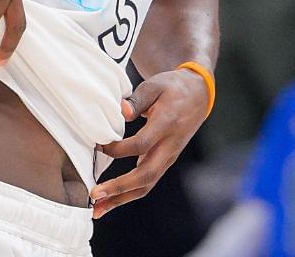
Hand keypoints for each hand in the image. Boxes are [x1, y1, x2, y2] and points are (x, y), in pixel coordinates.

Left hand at [90, 68, 209, 217]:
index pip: (142, 143)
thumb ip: (137, 99)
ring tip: (97, 209)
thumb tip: (121, 112)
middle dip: (120, 187)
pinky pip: (147, 182)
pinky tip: (109, 201)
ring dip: (121, 199)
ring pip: (146, 184)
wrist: (199, 95)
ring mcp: (168, 156)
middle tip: (95, 194)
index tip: (98, 145)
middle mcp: (170, 145)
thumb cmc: (173, 87)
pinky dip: (127, 194)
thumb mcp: (155, 84)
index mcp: (167, 123)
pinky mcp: (164, 161)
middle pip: (146, 174)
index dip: (119, 149)